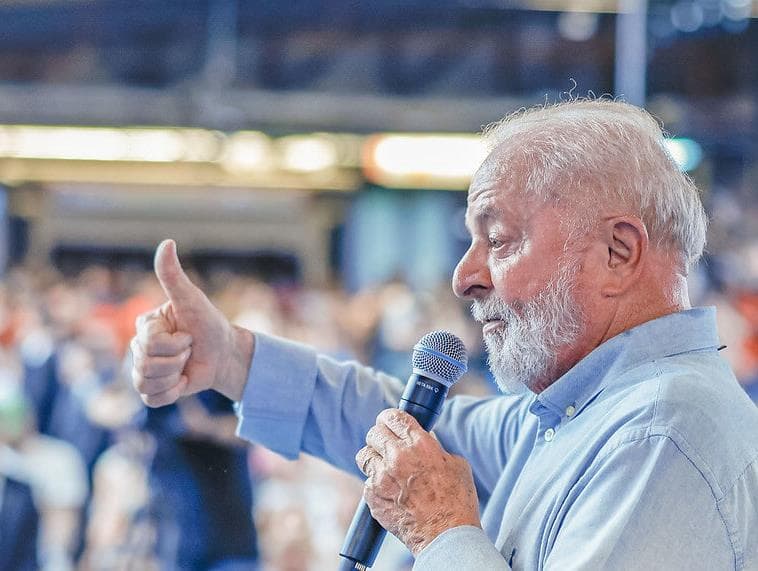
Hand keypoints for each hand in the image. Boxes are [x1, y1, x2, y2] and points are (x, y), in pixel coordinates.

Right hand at [131, 239, 253, 406]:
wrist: (225, 353)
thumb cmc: (209, 324)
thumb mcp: (192, 299)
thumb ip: (174, 275)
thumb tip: (167, 243)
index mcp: (145, 325)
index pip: (149, 344)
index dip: (175, 344)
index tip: (189, 335)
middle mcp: (140, 347)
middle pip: (145, 364)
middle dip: (177, 360)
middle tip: (190, 350)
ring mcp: (144, 369)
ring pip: (145, 382)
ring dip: (174, 376)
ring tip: (186, 366)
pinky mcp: (153, 390)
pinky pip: (151, 399)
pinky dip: (171, 393)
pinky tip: (182, 383)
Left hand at [355, 409, 480, 555]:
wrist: (446, 536)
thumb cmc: (456, 501)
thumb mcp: (455, 464)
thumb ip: (435, 447)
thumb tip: (424, 440)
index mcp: (419, 443)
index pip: (393, 417)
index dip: (390, 417)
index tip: (389, 421)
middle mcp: (397, 456)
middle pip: (374, 432)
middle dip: (380, 436)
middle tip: (386, 444)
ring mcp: (382, 477)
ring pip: (364, 455)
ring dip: (373, 458)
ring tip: (384, 468)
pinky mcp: (373, 496)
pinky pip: (367, 482)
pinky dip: (376, 485)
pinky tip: (390, 492)